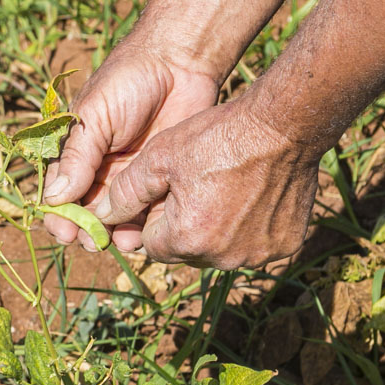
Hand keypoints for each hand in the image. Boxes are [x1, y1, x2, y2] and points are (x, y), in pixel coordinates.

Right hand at [42, 40, 219, 250]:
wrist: (179, 63)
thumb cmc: (128, 81)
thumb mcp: (94, 116)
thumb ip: (77, 156)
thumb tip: (53, 198)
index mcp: (77, 152)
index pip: (60, 192)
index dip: (59, 215)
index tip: (64, 231)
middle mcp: (101, 170)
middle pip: (87, 212)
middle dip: (87, 231)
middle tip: (93, 241)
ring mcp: (131, 177)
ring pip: (118, 217)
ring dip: (115, 233)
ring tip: (120, 241)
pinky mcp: (160, 180)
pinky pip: (148, 211)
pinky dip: (143, 226)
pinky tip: (143, 235)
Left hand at [91, 97, 319, 269]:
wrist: (284, 127)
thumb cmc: (218, 137)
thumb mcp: (161, 156)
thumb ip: (126, 191)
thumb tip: (100, 216)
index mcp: (187, 238)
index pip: (153, 244)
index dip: (155, 218)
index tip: (168, 193)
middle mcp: (222, 257)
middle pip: (188, 250)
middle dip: (186, 226)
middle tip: (199, 187)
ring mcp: (257, 255)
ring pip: (223, 250)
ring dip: (219, 230)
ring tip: (227, 190)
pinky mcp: (284, 246)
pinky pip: (257, 244)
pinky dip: (253, 228)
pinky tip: (255, 197)